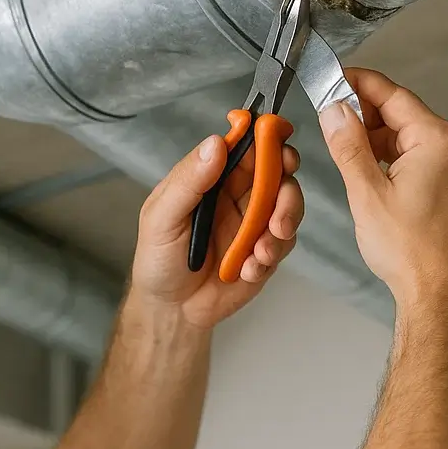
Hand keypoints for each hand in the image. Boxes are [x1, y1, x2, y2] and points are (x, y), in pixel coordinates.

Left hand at [129, 130, 303, 329]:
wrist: (171, 310)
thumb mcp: (162, 218)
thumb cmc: (158, 259)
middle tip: (280, 208)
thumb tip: (215, 143)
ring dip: (282, 225)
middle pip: (279, 173)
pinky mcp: (265, 251)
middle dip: (286, 187)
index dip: (266, 138)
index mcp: (212, 177)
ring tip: (260, 251)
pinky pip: (283, 244)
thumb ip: (188, 181)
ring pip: (288, 207)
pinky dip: (270, 256)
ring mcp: (254, 223)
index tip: (279, 143)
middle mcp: (238, 194)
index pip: (246, 146)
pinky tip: (247, 270)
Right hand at [318, 68, 447, 309]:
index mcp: (436, 141)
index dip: (359, 84)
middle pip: (402, 114)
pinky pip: (418, 157)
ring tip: (342, 147)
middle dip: (363, 113)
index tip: (334, 79)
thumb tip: (334, 111)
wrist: (439, 291)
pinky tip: (367, 168)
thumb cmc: (410, 251)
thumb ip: (348, 146)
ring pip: (408, 137)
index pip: (393, 95)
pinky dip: (390, 156)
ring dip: (375, 137)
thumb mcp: (366, 193)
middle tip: (329, 116)